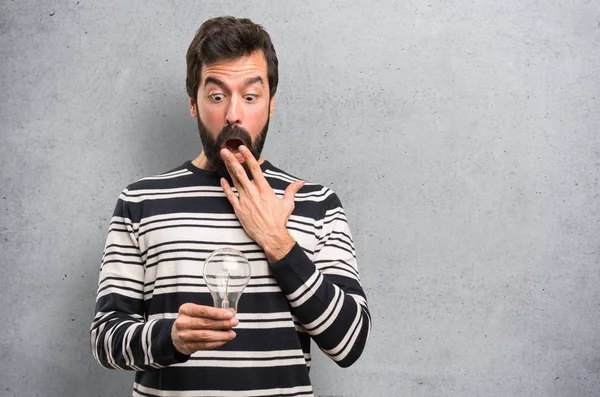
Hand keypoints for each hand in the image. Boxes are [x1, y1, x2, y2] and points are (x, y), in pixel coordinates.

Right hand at [171, 303, 237, 354]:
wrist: (176, 335)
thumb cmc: (190, 321)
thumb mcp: (197, 312)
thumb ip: (213, 312)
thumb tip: (231, 312)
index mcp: (186, 309)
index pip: (204, 311)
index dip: (218, 313)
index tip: (230, 314)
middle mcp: (183, 322)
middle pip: (205, 323)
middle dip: (222, 323)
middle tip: (234, 322)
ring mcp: (184, 335)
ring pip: (205, 335)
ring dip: (221, 335)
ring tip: (231, 334)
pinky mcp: (187, 346)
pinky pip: (205, 345)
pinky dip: (217, 343)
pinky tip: (224, 340)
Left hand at [219, 145, 303, 261]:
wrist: (272, 236)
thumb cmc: (279, 220)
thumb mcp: (288, 203)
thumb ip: (292, 190)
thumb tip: (300, 182)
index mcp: (265, 189)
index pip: (255, 169)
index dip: (248, 157)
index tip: (242, 148)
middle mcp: (253, 192)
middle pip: (240, 172)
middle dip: (232, 160)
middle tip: (225, 150)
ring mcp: (245, 200)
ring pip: (234, 181)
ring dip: (228, 169)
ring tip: (223, 160)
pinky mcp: (239, 209)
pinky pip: (230, 196)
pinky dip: (225, 187)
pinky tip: (222, 180)